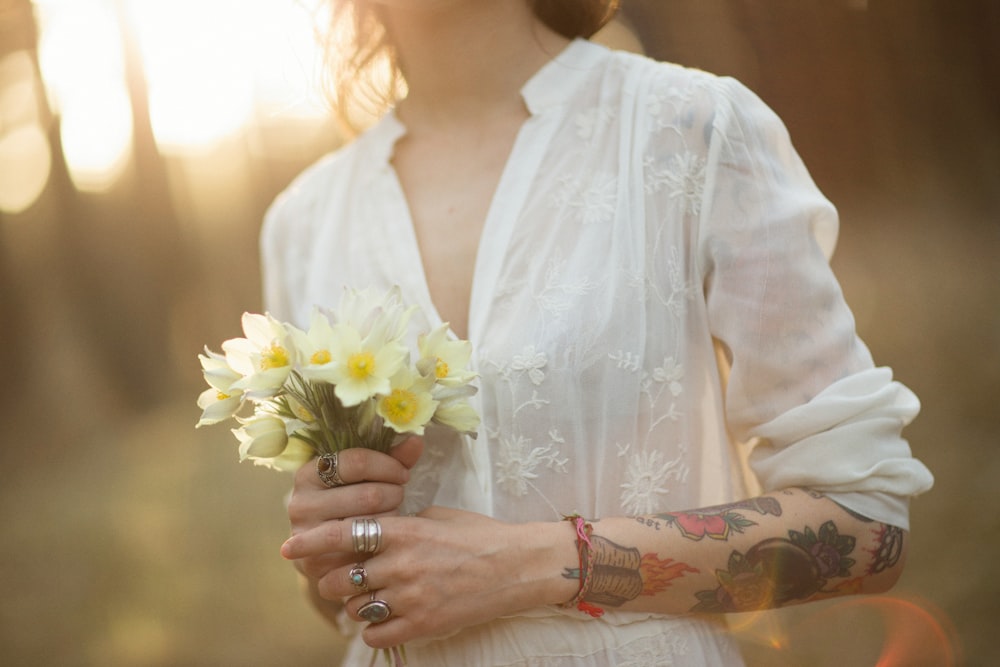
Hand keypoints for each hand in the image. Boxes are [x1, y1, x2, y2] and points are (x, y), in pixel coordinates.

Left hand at [281, 506, 577, 647]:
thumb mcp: (435, 516)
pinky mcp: (423, 624)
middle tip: (342, 578)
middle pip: (340, 578)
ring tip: (371, 597)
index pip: (344, 534)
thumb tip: (370, 528)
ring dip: (355, 604)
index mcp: (404, 530)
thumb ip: (399, 524)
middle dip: (334, 580)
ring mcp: (411, 597)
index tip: (290, 546)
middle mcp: (402, 563)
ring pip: (356, 608)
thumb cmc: (478, 535)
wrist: (517, 566)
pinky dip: (374, 628)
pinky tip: (386, 617)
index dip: (312, 540)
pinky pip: (377, 635)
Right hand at [286, 436, 423, 581]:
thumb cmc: (348, 501)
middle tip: (399, 496)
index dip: (388, 465)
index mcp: (308, 474)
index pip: (357, 462)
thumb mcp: (362, 476)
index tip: (403, 472)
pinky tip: (385, 537)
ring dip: (392, 518)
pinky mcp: (319, 564)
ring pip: (371, 524)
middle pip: (369, 495)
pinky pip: (366, 551)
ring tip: (392, 515)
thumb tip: (416, 440)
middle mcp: (300, 505)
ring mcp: (308, 537)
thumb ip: (390, 458)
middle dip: (394, 494)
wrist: (322, 547)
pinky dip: (383, 543)